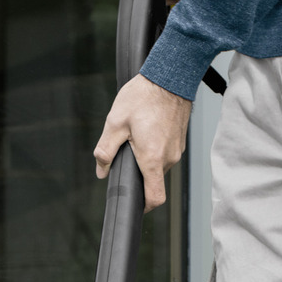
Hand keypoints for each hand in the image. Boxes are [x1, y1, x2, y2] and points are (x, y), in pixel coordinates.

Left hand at [93, 75, 191, 209]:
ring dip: (146, 159)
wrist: (170, 75)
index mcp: (152, 159)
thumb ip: (106, 150)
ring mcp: (176, 150)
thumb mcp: (115, 122)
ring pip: (159, 166)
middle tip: (125, 151)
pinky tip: (147, 129)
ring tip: (136, 135)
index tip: (133, 202)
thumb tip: (101, 170)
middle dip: (138, 172)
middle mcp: (168, 158)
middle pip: (153, 180)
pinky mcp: (179, 141)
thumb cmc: (143, 96)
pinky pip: (165, 153)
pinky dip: (155, 148)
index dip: (144, 206)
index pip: (154, 198)